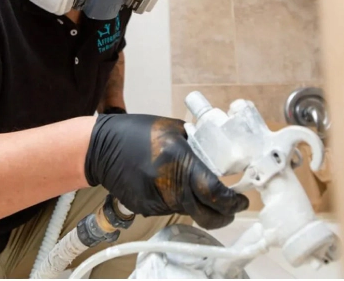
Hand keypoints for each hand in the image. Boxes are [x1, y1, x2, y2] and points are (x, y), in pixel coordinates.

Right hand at [85, 113, 248, 229]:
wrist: (101, 148)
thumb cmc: (135, 133)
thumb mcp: (173, 129)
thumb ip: (197, 143)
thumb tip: (221, 154)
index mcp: (179, 161)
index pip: (215, 192)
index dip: (233, 201)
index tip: (242, 199)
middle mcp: (168, 186)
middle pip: (207, 214)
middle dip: (224, 213)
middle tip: (231, 205)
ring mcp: (156, 201)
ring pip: (190, 212)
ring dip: (200, 205)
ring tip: (196, 187)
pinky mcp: (146, 209)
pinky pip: (171, 210)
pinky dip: (178, 202)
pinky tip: (170, 185)